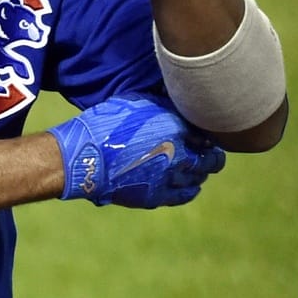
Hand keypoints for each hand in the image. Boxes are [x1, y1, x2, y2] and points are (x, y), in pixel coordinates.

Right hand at [47, 93, 224, 206]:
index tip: (203, 130)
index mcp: (177, 128)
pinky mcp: (157, 196)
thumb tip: (175, 102)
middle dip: (211, 155)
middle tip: (207, 150)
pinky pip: (184, 195)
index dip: (207, 131)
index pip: (207, 131)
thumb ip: (162, 106)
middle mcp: (181, 155)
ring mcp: (170, 178)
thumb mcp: (137, 103)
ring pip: (199, 178)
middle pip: (212, 159)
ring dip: (200, 171)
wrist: (85, 157)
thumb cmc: (106, 124)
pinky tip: (191, 185)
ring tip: (196, 166)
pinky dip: (191, 189)